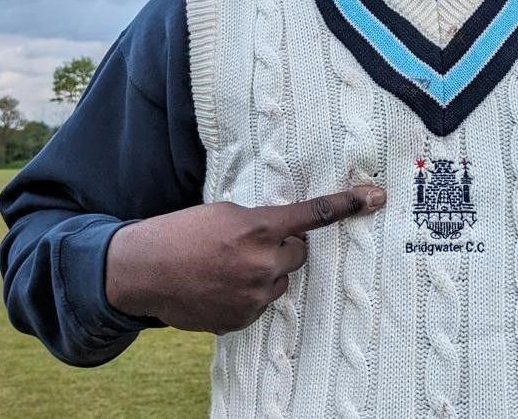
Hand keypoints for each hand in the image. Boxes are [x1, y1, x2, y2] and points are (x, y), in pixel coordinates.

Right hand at [104, 185, 385, 333]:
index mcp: (258, 228)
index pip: (312, 215)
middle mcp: (262, 263)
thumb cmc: (181, 233)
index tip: (374, 197)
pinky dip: (247, 294)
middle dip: (281, 247)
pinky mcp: (242, 319)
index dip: (345, 204)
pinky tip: (219, 286)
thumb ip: (260, 221)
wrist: (143, 271)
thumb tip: (285, 234)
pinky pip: (261, 303)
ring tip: (227, 267)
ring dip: (265, 272)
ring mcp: (253, 296)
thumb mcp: (224, 212)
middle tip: (249, 243)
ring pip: (281, 281)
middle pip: (298, 254)